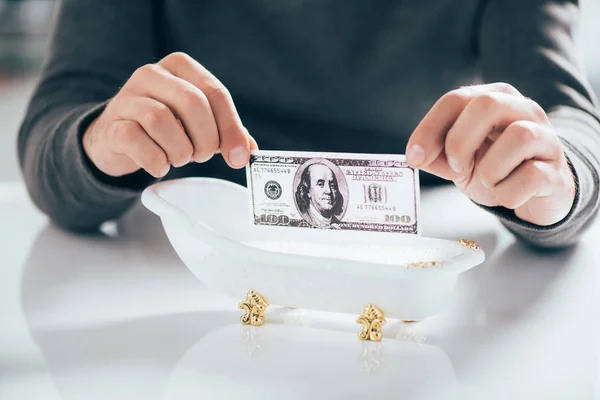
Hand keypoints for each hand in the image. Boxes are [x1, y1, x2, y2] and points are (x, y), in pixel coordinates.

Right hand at [83, 52, 257, 177]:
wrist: (116, 138)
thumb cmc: (166, 128)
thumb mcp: (198, 123)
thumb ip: (225, 132)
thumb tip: (248, 150)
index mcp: (180, 67)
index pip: (215, 92)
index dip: (231, 128)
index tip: (239, 156)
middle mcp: (152, 74)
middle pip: (192, 103)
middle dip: (206, 139)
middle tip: (204, 156)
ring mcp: (128, 97)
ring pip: (161, 120)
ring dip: (180, 150)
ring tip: (180, 159)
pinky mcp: (112, 123)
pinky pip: (136, 140)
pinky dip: (155, 160)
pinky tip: (160, 166)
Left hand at [406, 83, 575, 225]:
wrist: (533, 195)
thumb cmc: (494, 169)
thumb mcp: (457, 161)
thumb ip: (435, 156)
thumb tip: (416, 157)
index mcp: (492, 99)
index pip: (455, 99)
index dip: (429, 129)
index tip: (414, 157)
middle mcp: (522, 110)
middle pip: (487, 105)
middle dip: (460, 141)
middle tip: (455, 167)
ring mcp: (545, 137)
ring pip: (520, 136)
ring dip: (490, 169)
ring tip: (489, 181)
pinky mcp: (557, 169)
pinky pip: (532, 176)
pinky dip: (509, 193)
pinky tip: (507, 194)